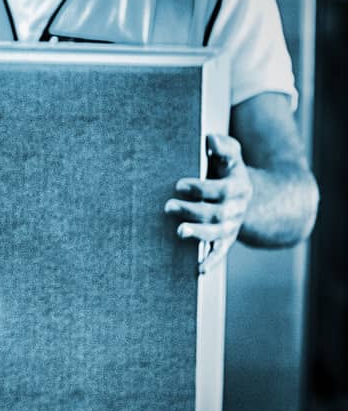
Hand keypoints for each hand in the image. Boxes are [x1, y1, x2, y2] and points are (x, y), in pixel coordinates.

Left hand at [164, 134, 252, 263]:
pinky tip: (199, 269)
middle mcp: (237, 209)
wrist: (243, 195)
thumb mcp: (230, 154)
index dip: (200, 188)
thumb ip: (224, 146)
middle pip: (216, 213)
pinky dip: (211, 262)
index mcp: (239, 187)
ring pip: (217, 234)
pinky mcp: (225, 240)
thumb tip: (210, 141)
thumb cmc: (226, 169)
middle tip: (167, 206)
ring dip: (198, 234)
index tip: (178, 185)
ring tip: (179, 232)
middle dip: (192, 210)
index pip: (221, 190)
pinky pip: (220, 253)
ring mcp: (231, 227)